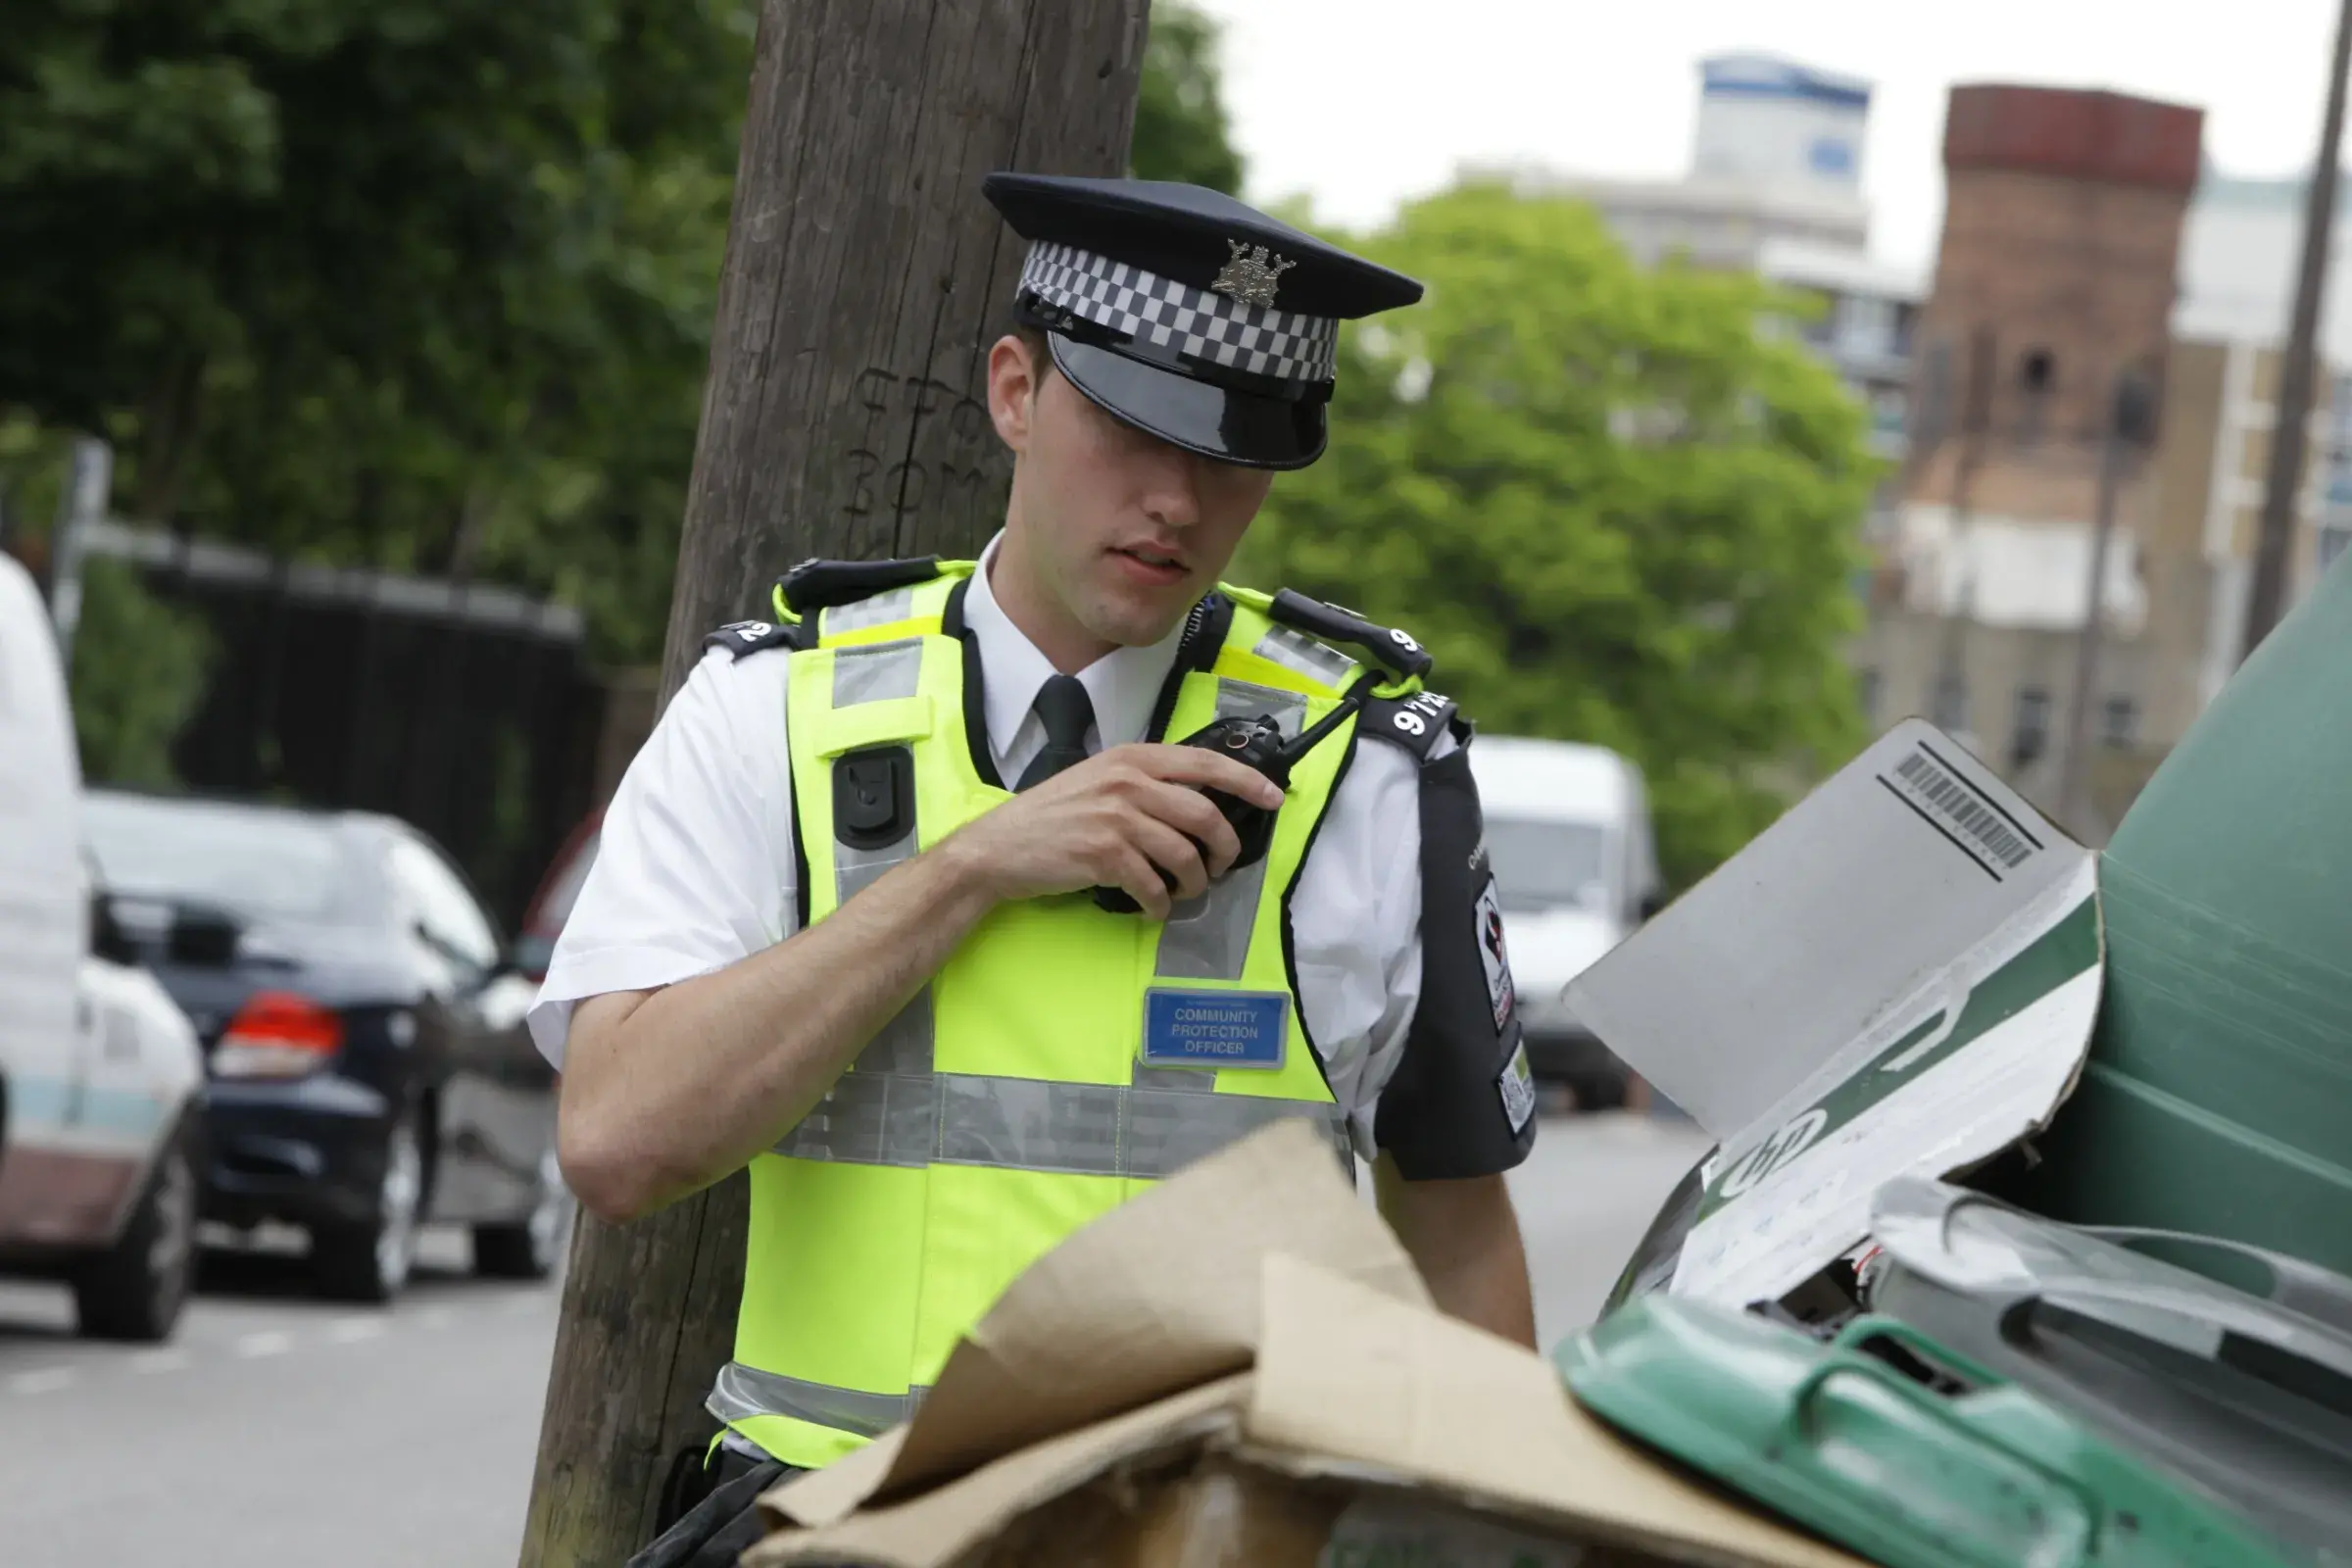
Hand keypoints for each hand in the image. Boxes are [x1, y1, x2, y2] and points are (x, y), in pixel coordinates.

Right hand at [940, 743, 1283, 919]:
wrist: (998, 847)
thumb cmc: (1051, 816)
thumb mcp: (1099, 780)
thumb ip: (1144, 783)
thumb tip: (1197, 805)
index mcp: (1132, 758)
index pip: (1205, 764)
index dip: (1247, 782)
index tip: (1274, 798)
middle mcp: (1128, 782)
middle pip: (1205, 816)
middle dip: (1224, 850)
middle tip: (1221, 869)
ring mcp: (1117, 818)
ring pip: (1185, 855)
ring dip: (1193, 883)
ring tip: (1184, 893)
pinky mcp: (1105, 855)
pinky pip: (1154, 885)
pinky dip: (1160, 904)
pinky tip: (1153, 907)